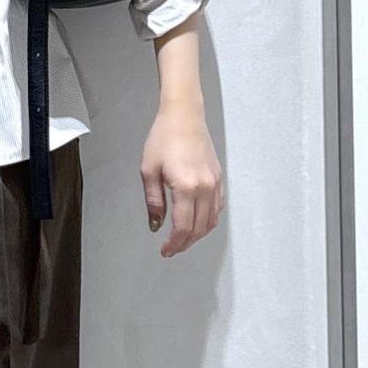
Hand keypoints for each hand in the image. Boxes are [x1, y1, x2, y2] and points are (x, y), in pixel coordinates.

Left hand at [140, 102, 223, 256]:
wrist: (184, 116)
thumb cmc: (163, 138)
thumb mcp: (149, 170)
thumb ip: (154, 201)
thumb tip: (156, 224)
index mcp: (186, 187)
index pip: (183, 227)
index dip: (174, 244)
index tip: (165, 250)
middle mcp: (205, 188)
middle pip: (199, 228)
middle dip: (185, 243)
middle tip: (171, 249)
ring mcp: (215, 183)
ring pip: (211, 221)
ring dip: (197, 235)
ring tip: (182, 240)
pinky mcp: (219, 178)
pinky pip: (217, 208)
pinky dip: (208, 221)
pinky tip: (196, 223)